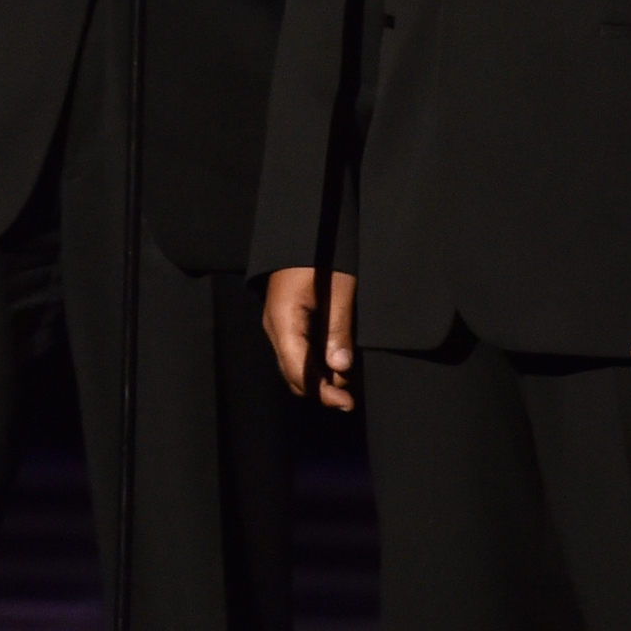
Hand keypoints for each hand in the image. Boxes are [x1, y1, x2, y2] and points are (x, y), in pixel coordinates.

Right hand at [263, 266, 357, 411]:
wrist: (304, 227)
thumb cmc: (322, 254)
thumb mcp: (338, 291)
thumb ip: (338, 330)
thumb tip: (340, 368)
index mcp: (284, 323)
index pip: (299, 373)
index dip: (323, 393)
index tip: (348, 403)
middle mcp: (275, 328)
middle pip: (294, 374)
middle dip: (323, 388)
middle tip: (354, 394)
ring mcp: (278, 323)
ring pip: (296, 364)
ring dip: (322, 376)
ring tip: (352, 380)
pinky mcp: (286, 318)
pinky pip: (299, 349)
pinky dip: (318, 361)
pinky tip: (340, 361)